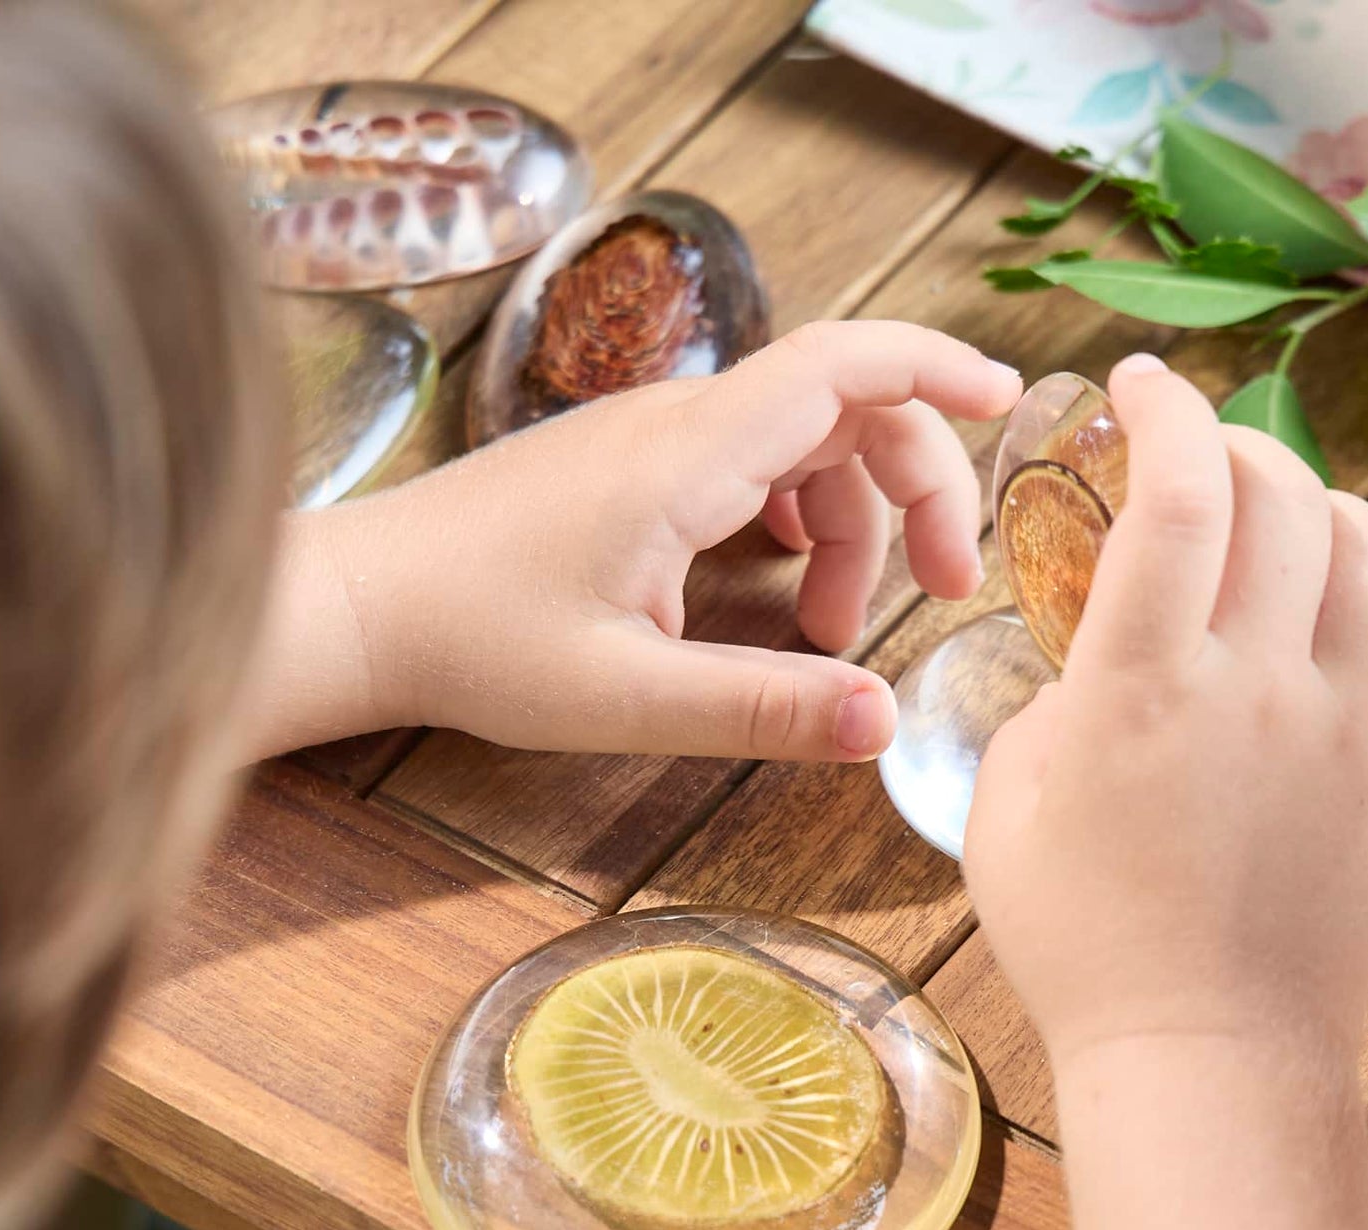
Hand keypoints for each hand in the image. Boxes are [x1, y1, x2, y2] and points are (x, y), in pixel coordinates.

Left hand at [253, 321, 1021, 764]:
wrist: (357, 607)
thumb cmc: (472, 641)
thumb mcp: (626, 698)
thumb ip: (761, 708)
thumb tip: (883, 723)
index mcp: (688, 457)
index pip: (843, 369)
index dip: (937, 370)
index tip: (1010, 400)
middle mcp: (678, 427)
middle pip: (846, 409)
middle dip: (918, 487)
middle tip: (944, 589)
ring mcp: (654, 443)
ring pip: (802, 445)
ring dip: (851, 527)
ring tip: (832, 633)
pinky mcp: (633, 471)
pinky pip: (753, 465)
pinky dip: (798, 521)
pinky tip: (785, 589)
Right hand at [964, 352, 1367, 1070]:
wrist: (1213, 1052)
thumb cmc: (1086, 947)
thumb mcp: (1007, 810)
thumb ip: (1050, 702)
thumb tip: (1101, 656)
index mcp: (1144, 692)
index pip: (1180, 494)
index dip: (1162, 411)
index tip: (1136, 384)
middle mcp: (1262, 687)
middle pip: (1277, 494)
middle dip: (1228, 440)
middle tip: (1191, 452)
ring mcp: (1350, 722)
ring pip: (1364, 543)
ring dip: (1312, 496)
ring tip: (1270, 510)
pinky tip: (1346, 573)